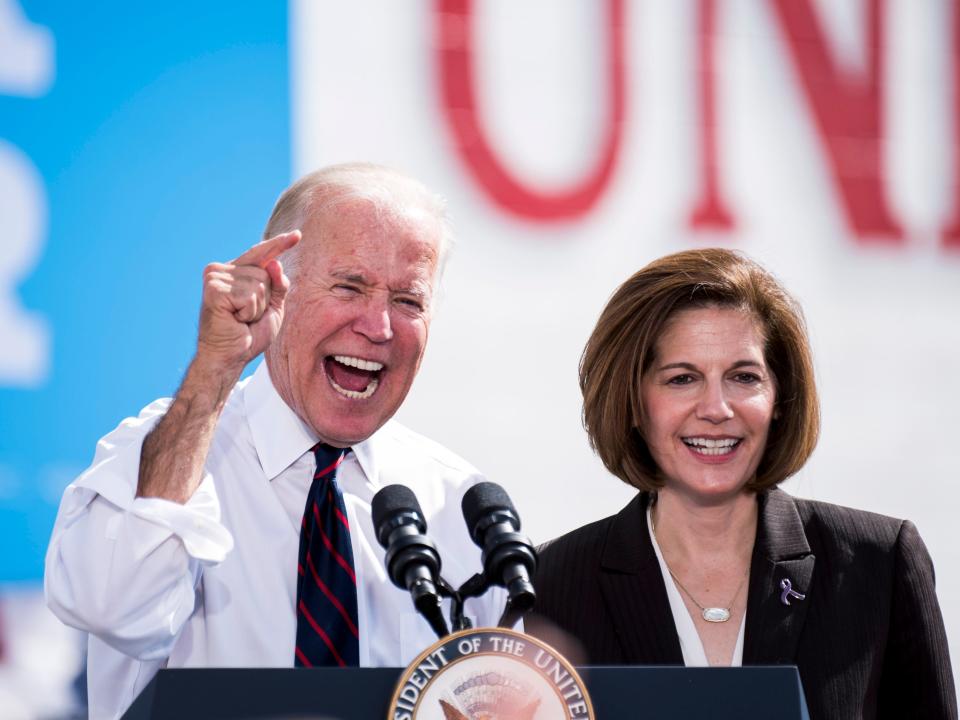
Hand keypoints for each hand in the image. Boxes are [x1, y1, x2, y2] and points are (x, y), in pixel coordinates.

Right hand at [195, 231, 300, 374]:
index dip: (280, 244)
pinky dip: (249, 312)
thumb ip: (278, 285)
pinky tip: (235, 320)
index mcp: (235, 272)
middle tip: (247, 317)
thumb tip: (275, 263)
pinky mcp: (213, 290)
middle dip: (265, 299)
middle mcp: (222, 270)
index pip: (261, 254)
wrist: (230, 356)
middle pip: (265, 272)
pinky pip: (250, 296)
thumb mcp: (273, 307)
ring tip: (241, 319)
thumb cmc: (249, 335)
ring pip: (259, 284)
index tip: (297, 235)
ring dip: (256, 308)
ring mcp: (215, 277)